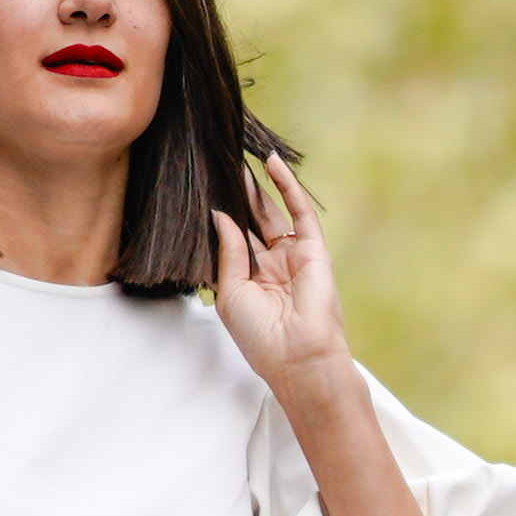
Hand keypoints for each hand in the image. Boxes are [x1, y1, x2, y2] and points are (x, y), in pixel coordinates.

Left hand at [207, 151, 348, 391]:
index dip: (220, 215)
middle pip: (251, 222)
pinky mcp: (313, 250)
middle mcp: (271, 266)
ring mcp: (293, 257)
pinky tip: (271, 163)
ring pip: (273, 213)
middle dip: (237, 196)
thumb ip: (229, 251)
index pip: (233, 239)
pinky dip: (288, 186)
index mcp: (249, 281)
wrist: (298, 358)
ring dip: (258, 186)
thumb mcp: (231, 293)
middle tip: (219, 165)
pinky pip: (300, 212)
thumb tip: (221, 214)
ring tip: (238, 158)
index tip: (202, 189)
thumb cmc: (260, 337)